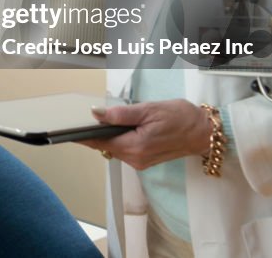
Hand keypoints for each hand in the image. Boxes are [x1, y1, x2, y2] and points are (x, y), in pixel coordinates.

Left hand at [78, 99, 211, 169]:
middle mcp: (136, 159)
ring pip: (114, 147)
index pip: (99, 142)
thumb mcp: (148, 109)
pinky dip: (118, 138)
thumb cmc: (180, 117)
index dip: (82, 135)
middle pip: (104, 145)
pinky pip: (124, 149)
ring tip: (107, 118)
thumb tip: (97, 114)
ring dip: (108, 135)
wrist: (203, 131)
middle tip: (88, 115)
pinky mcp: (144, 160)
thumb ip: (121, 114)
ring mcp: (140, 162)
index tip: (67, 130)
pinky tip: (121, 127)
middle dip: (95, 132)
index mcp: (135, 147)